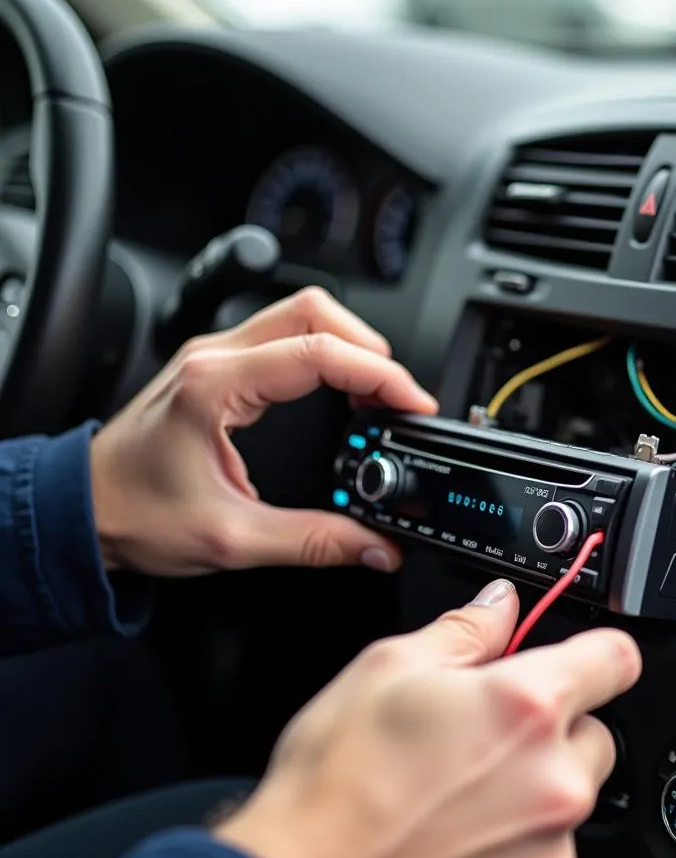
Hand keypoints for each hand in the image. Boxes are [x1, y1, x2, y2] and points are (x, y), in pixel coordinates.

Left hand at [90, 287, 436, 576]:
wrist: (81, 509)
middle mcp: (215, 357)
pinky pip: (285, 336)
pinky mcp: (218, 365)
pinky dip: (325, 354)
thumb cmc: (133, 515)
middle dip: (370, 347)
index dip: (379, 373)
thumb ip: (313, 543)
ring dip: (349, 345)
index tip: (412, 403)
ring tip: (375, 394)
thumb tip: (374, 545)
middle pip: (315, 311)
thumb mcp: (232, 539)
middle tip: (397, 396)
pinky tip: (340, 390)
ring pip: (301, 314)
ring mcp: (215, 355)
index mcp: (216, 387)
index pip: (319, 353)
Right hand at [215, 580, 641, 857]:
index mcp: (527, 708)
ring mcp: (546, 852)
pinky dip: (512, 842)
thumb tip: (499, 604)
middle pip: (594, 734)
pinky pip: (541, 854)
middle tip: (485, 729)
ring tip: (456, 787)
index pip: (616, 658)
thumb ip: (464, 629)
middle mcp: (554, 782)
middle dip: (554, 726)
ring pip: (567, 798)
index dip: (597, 650)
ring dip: (532, 786)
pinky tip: (453, 834)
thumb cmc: (337, 784)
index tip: (581, 656)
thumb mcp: (387, 668)